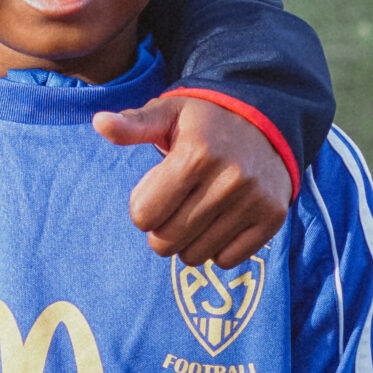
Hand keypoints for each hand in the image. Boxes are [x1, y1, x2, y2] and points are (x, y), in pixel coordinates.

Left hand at [93, 96, 292, 267]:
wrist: (266, 121)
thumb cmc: (204, 120)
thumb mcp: (167, 112)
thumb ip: (133, 125)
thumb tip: (99, 123)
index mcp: (195, 154)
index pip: (144, 214)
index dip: (141, 209)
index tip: (153, 193)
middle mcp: (228, 180)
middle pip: (167, 241)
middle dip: (159, 230)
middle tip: (170, 209)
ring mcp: (254, 201)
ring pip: (195, 255)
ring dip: (186, 243)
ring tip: (193, 213)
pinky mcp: (273, 218)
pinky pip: (227, 260)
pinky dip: (216, 249)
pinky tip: (217, 223)